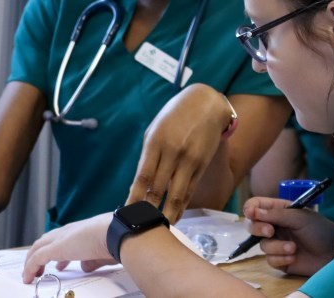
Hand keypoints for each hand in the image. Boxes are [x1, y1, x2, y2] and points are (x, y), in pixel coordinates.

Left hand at [22, 212, 113, 283]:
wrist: (115, 232)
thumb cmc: (114, 241)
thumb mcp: (102, 254)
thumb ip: (92, 261)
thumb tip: (84, 267)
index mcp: (80, 231)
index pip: (62, 239)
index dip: (58, 252)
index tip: (59, 265)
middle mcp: (68, 232)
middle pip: (46, 241)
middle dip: (40, 255)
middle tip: (39, 270)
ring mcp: (60, 238)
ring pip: (38, 247)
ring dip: (32, 261)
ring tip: (29, 276)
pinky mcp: (55, 248)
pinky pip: (36, 258)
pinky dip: (30, 268)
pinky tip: (28, 278)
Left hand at [126, 84, 230, 221]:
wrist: (206, 104)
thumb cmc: (174, 117)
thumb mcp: (155, 130)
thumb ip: (148, 156)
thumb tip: (140, 185)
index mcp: (155, 142)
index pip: (143, 177)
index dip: (135, 198)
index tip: (127, 214)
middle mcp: (173, 152)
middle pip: (159, 189)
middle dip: (149, 210)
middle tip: (140, 227)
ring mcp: (189, 160)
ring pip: (177, 194)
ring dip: (168, 214)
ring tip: (159, 228)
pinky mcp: (202, 165)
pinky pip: (190, 190)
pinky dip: (182, 205)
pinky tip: (175, 215)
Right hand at [243, 196, 333, 275]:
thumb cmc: (320, 229)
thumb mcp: (299, 217)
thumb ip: (275, 214)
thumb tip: (253, 212)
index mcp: (278, 211)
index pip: (256, 206)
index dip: (250, 209)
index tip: (251, 214)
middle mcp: (275, 227)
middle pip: (253, 226)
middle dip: (259, 228)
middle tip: (270, 231)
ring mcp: (277, 244)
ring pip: (262, 245)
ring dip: (277, 247)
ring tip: (293, 248)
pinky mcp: (280, 261)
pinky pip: (270, 260)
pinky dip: (280, 259)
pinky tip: (294, 257)